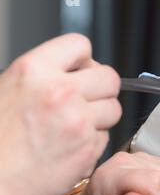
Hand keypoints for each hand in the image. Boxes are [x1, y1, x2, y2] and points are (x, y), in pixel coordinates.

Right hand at [0, 33, 121, 194]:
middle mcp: (60, 92)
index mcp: (33, 70)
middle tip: (86, 101)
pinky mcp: (88, 149)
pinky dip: (93, 143)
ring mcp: (78, 122)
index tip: (81, 71)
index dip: (83, 59)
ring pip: (114, 109)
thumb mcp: (6, 89)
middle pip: (109, 77)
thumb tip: (73, 69)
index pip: (79, 44)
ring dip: (100, 117)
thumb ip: (41, 76)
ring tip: (75, 127)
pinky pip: (106, 138)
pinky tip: (70, 149)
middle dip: (101, 89)